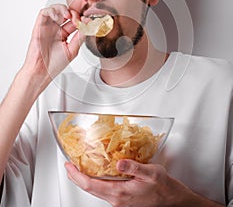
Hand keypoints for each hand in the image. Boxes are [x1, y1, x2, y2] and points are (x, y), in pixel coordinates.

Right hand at [23, 4, 84, 84]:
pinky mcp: (39, 26)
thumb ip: (80, 38)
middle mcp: (56, 29)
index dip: (82, 19)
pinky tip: (58, 17)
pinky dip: (52, 10)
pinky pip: (44, 12)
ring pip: (55, 9)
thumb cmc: (54, 64)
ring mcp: (48, 27)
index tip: (88, 21)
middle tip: (78, 19)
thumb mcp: (72, 50)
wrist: (41, 72)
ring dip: (64, 9)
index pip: (75, 21)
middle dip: (74, 13)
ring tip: (69, 16)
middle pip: (66, 13)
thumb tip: (88, 26)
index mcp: (64, 34)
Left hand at [65, 160, 223, 206]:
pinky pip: (103, 190)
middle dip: (76, 176)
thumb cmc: (163, 188)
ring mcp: (119, 200)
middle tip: (69, 164)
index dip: (77, 175)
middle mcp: (117, 199)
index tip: (69, 165)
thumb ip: (134, 167)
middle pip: (89, 188)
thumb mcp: (152, 173)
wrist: (172, 200)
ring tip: (79, 166)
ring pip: (95, 190)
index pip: (90, 185)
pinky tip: (97, 172)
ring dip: (85, 178)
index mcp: (120, 192)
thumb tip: (119, 162)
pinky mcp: (122, 198)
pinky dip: (95, 180)